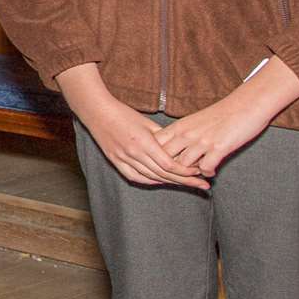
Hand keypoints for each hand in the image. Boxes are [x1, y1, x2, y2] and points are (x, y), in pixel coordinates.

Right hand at [57, 66, 206, 189]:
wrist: (97, 112)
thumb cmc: (123, 113)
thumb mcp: (146, 122)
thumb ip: (163, 136)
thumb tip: (179, 146)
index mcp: (143, 142)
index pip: (169, 164)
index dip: (185, 171)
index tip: (199, 173)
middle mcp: (134, 154)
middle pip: (163, 174)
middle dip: (185, 181)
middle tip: (202, 186)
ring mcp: (123, 159)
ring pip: (151, 177)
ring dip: (170, 182)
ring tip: (186, 185)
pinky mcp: (115, 161)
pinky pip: (135, 177)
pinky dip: (150, 181)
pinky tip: (160, 181)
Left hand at [156, 57, 298, 175]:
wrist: (247, 104)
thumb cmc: (221, 113)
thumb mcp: (194, 121)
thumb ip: (181, 134)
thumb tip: (170, 149)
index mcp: (179, 126)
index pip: (156, 145)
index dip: (156, 157)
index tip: (163, 165)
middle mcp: (187, 134)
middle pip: (165, 158)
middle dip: (170, 170)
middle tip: (180, 175)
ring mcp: (202, 141)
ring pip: (183, 166)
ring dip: (190, 173)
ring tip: (197, 174)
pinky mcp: (219, 147)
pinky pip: (205, 168)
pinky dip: (207, 173)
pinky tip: (211, 171)